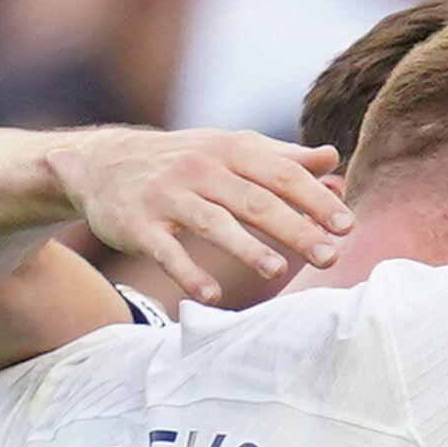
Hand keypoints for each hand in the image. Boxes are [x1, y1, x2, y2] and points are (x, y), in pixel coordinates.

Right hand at [52, 124, 349, 310]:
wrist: (99, 163)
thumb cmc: (183, 162)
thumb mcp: (228, 150)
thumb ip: (281, 158)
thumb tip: (333, 160)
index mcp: (230, 151)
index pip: (281, 174)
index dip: (316, 200)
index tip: (348, 226)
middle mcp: (200, 169)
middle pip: (255, 201)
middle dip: (295, 228)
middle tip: (330, 256)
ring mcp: (167, 197)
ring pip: (213, 223)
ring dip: (246, 248)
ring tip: (277, 270)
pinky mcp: (138, 225)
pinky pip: (166, 251)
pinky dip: (188, 272)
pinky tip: (212, 296)